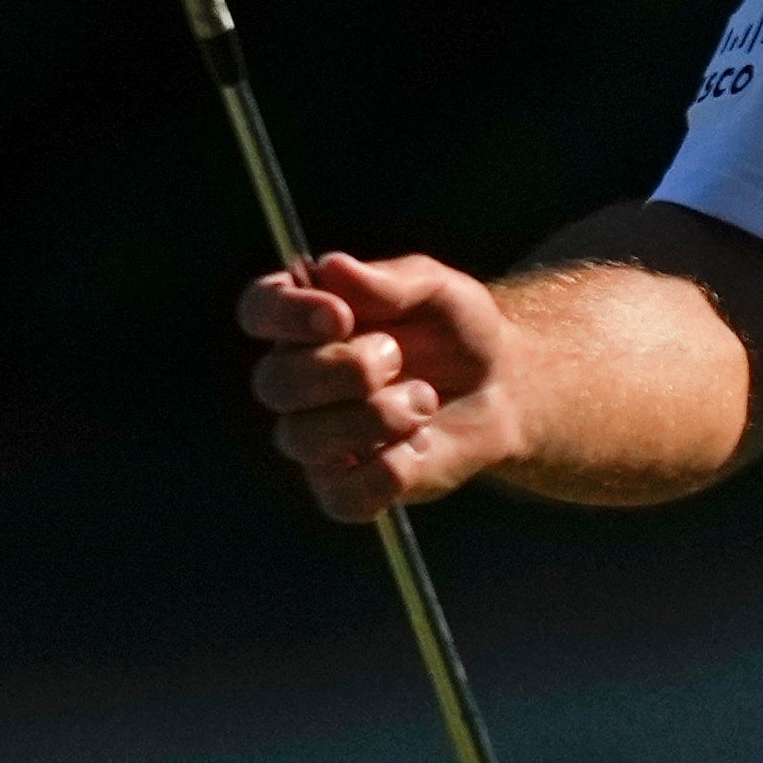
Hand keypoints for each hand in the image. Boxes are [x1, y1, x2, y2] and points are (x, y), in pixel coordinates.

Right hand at [238, 252, 539, 522]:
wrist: (503, 389)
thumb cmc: (458, 332)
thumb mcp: (439, 290)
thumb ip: (390, 281)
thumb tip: (332, 268)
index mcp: (306, 321)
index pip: (258, 311)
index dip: (286, 315)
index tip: (338, 315)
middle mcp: (296, 380)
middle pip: (273, 383)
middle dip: (344, 370)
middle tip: (397, 357)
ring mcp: (315, 439)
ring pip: (303, 439)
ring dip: (375, 417)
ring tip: (424, 400)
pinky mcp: (345, 489)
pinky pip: (342, 495)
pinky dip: (389, 471)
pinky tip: (419, 445)